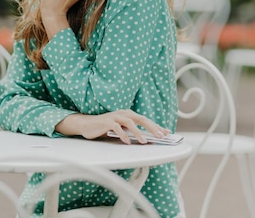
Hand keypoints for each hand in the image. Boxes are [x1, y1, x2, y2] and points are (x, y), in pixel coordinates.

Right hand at [54, 109, 169, 144]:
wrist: (87, 124)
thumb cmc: (106, 128)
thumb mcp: (121, 130)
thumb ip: (131, 132)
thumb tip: (147, 139)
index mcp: (129, 114)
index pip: (146, 120)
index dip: (157, 126)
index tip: (167, 133)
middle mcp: (124, 113)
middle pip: (141, 119)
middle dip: (153, 128)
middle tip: (161, 136)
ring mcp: (115, 116)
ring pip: (130, 122)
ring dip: (138, 132)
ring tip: (145, 141)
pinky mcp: (107, 121)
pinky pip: (117, 127)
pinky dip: (123, 134)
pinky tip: (127, 141)